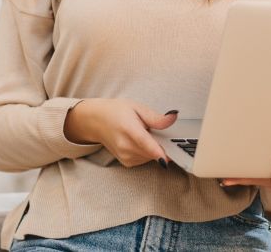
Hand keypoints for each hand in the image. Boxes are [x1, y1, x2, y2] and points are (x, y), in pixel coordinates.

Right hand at [64, 98, 178, 168]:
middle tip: (155, 131)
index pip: (146, 144)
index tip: (170, 157)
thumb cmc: (116, 112)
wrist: (97, 121)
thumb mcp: (137, 108)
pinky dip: (147, 153)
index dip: (160, 152)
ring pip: (151, 158)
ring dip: (154, 149)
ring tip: (144, 134)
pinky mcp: (126, 163)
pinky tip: (140, 142)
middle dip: (161, 144)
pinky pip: (145, 160)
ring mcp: (125, 156)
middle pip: (153, 153)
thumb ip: (156, 117)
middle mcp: (126, 146)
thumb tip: (173, 117)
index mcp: (129, 129)